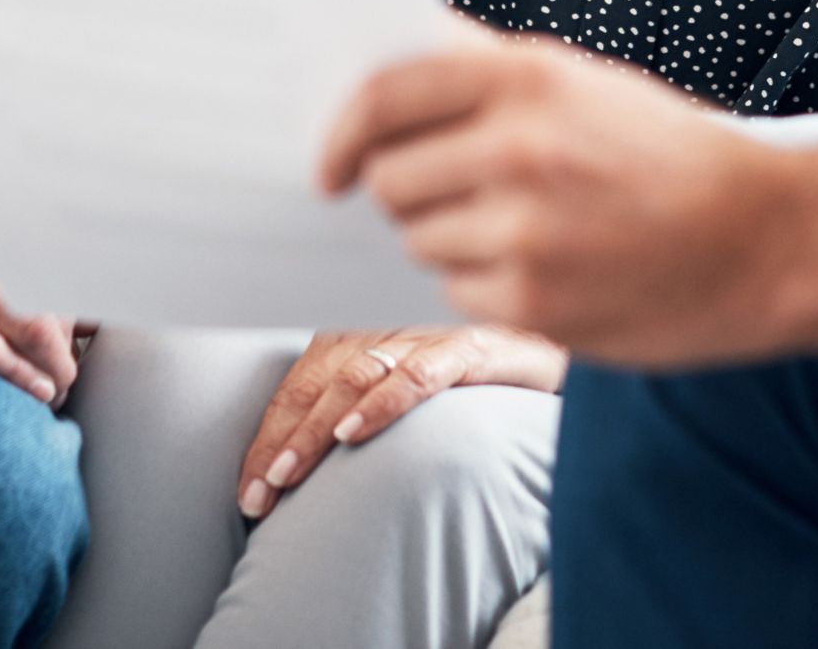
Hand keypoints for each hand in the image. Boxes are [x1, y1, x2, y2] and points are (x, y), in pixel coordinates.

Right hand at [0, 184, 80, 405]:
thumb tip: (15, 268)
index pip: (56, 249)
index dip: (83, 290)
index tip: (90, 323)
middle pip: (55, 287)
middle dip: (74, 335)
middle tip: (73, 367)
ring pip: (31, 317)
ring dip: (56, 363)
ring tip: (58, 391)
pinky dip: (15, 372)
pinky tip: (33, 392)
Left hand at [236, 325, 565, 518]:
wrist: (568, 348)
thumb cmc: (491, 375)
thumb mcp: (420, 385)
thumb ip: (370, 405)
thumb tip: (310, 461)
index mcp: (374, 333)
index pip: (304, 380)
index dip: (271, 432)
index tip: (248, 486)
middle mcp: (396, 325)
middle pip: (319, 378)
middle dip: (281, 439)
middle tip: (258, 491)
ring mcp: (435, 334)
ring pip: (357, 374)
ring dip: (315, 430)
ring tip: (288, 474)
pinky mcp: (478, 347)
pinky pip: (422, 373)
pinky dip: (384, 403)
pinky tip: (353, 434)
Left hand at [319, 32, 817, 368]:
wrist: (766, 239)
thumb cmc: (672, 155)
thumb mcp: (587, 85)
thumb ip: (490, 72)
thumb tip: (398, 49)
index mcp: (527, 80)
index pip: (383, 97)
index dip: (341, 132)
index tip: (330, 163)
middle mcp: (517, 151)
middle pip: (391, 180)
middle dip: (405, 192)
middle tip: (453, 194)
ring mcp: (524, 232)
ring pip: (420, 241)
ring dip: (450, 240)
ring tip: (523, 228)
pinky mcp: (535, 303)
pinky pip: (459, 293)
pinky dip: (486, 285)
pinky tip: (547, 266)